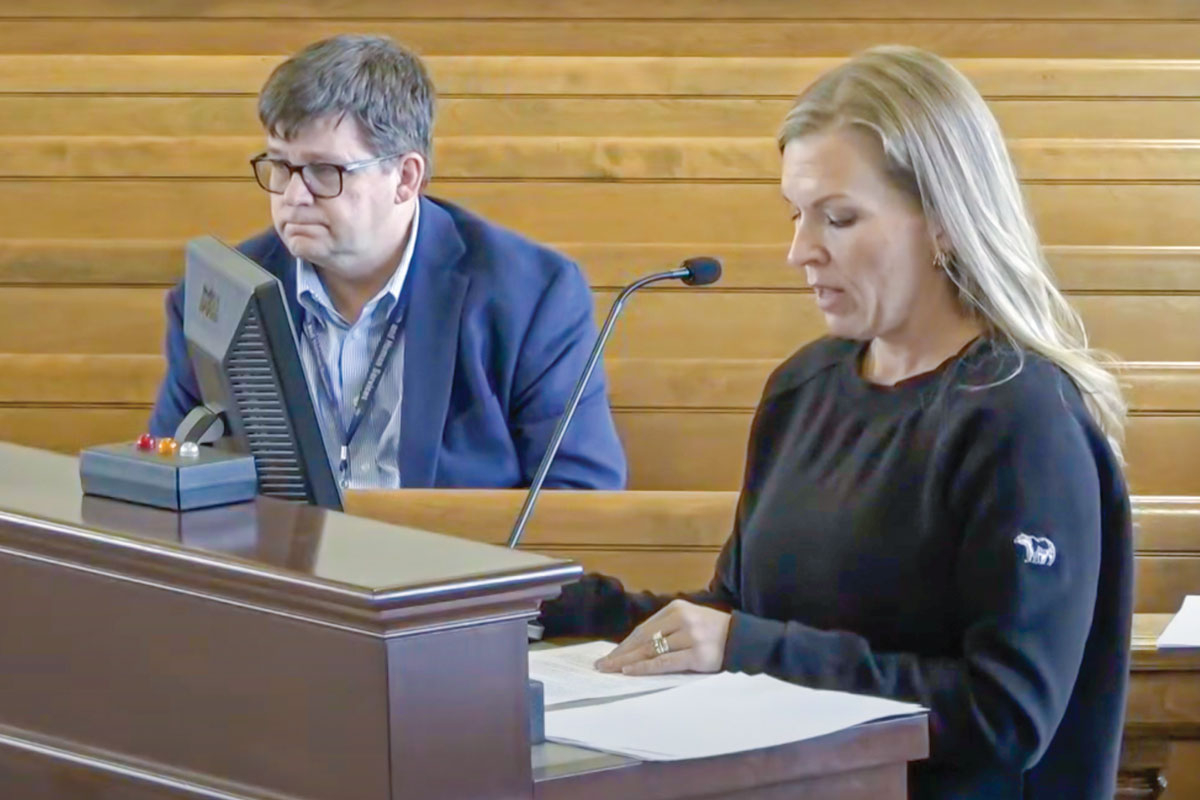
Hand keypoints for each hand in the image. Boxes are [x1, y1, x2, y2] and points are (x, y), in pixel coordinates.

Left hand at [595, 599, 731, 675]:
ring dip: (628, 662)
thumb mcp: (688, 620)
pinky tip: (631, 671)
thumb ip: (665, 629)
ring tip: (612, 671)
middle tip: (603, 665)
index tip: (609, 655)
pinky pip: (665, 663)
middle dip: (621, 654)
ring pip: (651, 651)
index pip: (643, 629)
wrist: (742, 638)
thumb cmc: (711, 631)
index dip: (624, 644)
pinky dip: (646, 667)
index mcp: (676, 608)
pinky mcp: (697, 655)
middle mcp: (681, 620)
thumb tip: (634, 647)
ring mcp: (690, 637)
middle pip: (643, 639)